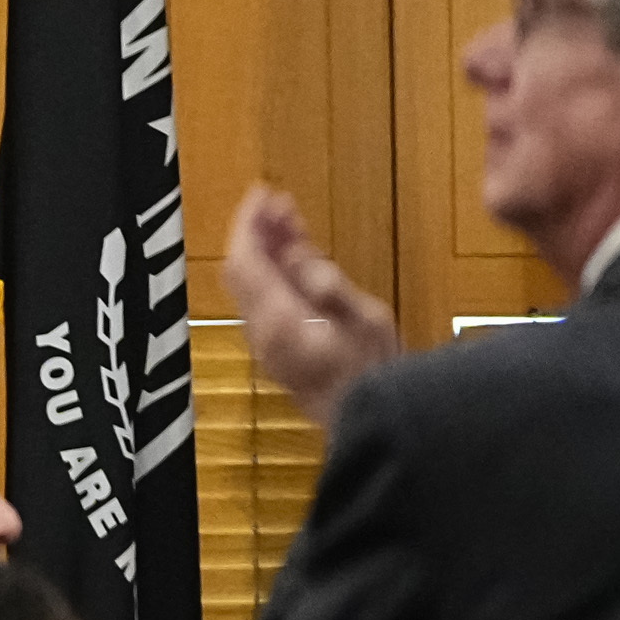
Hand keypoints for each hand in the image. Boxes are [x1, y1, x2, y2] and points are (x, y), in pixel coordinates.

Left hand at [222, 182, 397, 430]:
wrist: (367, 425)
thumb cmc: (376, 375)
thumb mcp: (365, 320)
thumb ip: (328, 283)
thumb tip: (296, 254)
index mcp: (280, 320)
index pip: (246, 262)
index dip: (249, 223)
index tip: (263, 193)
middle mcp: (263, 332)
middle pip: (242, 270)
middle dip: (256, 231)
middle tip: (279, 203)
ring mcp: (266, 342)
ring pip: (251, 284)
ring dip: (265, 249)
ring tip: (289, 220)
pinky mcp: (277, 348)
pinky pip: (264, 300)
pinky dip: (273, 272)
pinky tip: (296, 257)